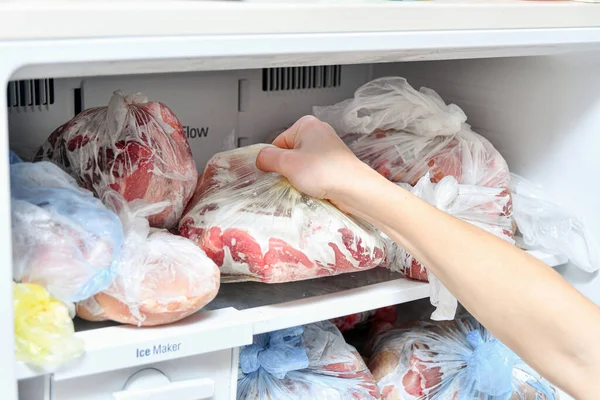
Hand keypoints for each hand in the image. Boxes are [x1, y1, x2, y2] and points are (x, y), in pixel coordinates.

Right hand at [256, 116, 379, 211]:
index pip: (277, 142)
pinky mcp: (334, 163)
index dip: (274, 160)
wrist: (355, 189)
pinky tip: (316, 187)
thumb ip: (267, 158)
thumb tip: (260, 158)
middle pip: (289, 153)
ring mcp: (327, 148)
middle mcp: (318, 132)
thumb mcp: (287, 164)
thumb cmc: (326, 172)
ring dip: (300, 176)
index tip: (276, 171)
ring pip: (301, 164)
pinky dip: (311, 180)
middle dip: (288, 169)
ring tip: (308, 183)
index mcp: (306, 124)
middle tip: (294, 177)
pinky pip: (313, 172)